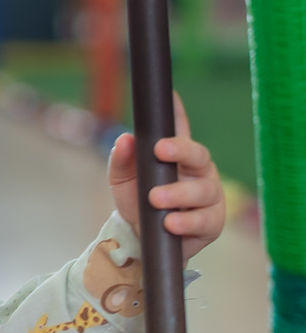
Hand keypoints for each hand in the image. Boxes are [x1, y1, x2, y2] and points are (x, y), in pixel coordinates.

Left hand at [108, 92, 224, 263]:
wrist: (141, 238)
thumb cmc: (136, 201)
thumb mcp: (121, 179)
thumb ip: (120, 159)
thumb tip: (124, 138)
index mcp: (177, 156)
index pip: (179, 128)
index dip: (178, 111)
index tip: (170, 95)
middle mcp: (198, 171)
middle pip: (198, 154)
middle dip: (181, 151)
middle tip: (160, 150)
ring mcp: (209, 196)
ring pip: (203, 189)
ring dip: (178, 193)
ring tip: (155, 199)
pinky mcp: (212, 222)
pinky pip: (203, 220)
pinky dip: (185, 221)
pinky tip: (170, 222)